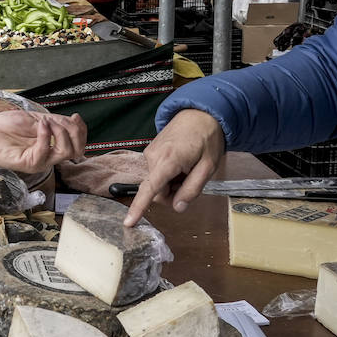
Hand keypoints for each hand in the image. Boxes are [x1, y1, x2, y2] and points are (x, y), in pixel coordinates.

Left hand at [0, 110, 86, 174]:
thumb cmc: (6, 128)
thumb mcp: (36, 120)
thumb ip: (55, 122)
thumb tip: (75, 120)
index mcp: (52, 146)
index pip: (77, 143)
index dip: (81, 130)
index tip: (75, 117)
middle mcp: (49, 156)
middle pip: (76, 150)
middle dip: (74, 132)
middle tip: (60, 120)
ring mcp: (40, 161)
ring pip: (66, 152)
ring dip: (60, 132)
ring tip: (47, 122)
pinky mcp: (29, 163)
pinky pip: (46, 151)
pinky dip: (47, 135)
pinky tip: (41, 125)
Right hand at [126, 109, 225, 225]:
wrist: (200, 114)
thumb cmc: (207, 138)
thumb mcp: (208, 167)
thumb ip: (192, 189)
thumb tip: (178, 207)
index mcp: (168, 160)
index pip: (150, 188)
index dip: (139, 207)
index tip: (128, 222)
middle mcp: (153, 156)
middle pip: (157, 191)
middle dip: (173, 192)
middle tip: (190, 180)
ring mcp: (150, 153)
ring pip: (158, 183)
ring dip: (172, 182)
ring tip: (187, 168)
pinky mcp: (150, 152)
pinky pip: (157, 173)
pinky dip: (169, 174)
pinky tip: (181, 163)